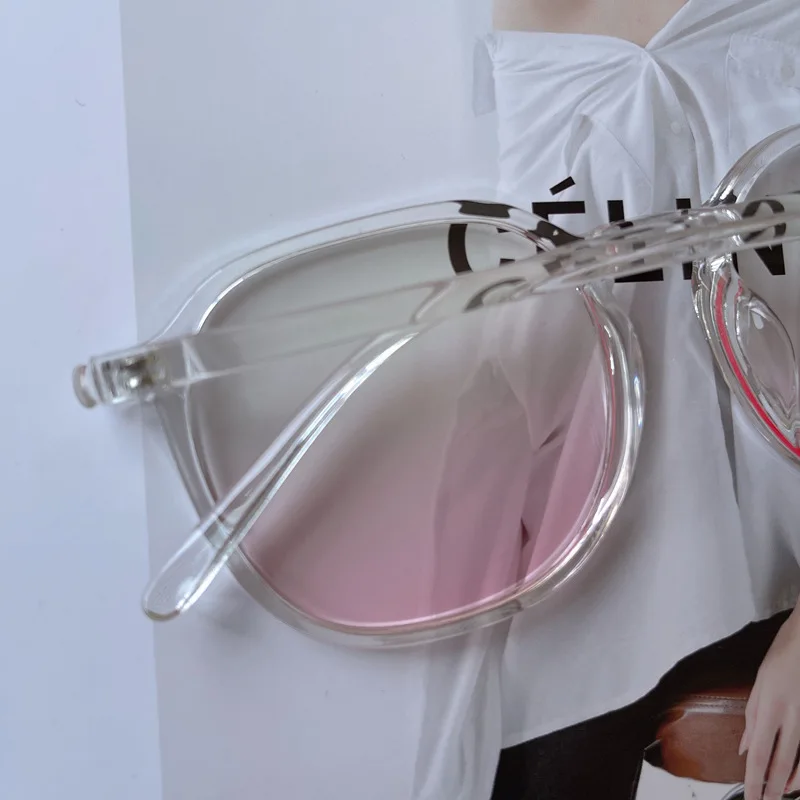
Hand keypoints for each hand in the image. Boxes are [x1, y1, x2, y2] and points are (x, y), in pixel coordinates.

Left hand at [741, 609, 799, 799]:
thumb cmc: (782, 657)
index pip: (758, 754)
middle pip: (780, 763)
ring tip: (777, 795)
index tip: (750, 798)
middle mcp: (791, 719)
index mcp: (770, 709)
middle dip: (770, 789)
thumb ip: (752, 718)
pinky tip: (796, 777)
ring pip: (799, 762)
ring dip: (788, 781)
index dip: (753, 780)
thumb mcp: (760, 684)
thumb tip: (745, 747)